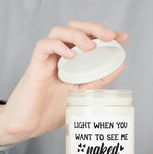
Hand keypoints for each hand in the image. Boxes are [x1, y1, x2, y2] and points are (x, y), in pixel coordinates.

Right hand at [0, 20, 127, 145]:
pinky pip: (44, 46)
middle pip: (74, 28)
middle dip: (94, 28)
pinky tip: (70, 56)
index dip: (104, 33)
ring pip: (59, 32)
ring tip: (91, 47)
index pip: (87, 38)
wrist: (29, 124)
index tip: (123, 37)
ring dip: (77, 35)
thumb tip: (120, 66)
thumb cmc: (51, 111)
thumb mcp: (81, 94)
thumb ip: (98, 80)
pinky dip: (58, 46)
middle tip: (110, 36)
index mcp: (70, 63)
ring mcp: (46, 60)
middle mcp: (58, 57)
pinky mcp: (35, 66)